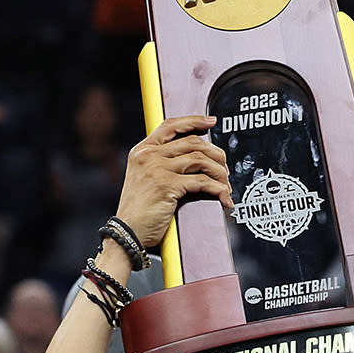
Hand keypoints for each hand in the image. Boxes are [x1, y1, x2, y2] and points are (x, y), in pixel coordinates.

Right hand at [114, 116, 234, 247]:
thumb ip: (163, 164)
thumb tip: (196, 158)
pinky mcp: (166, 185)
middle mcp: (148, 156)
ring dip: (219, 172)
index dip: (194, 121)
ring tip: (225, 185)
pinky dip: (218, 189)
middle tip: (225, 167)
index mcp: (142, 151)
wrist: (128, 231)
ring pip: (200, 159)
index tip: (211, 122)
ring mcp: (156, 169)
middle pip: (192, 142)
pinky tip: (223, 197)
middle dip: (216, 153)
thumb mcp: (145, 178)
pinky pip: (202, 181)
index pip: (170, 125)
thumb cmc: (139, 210)